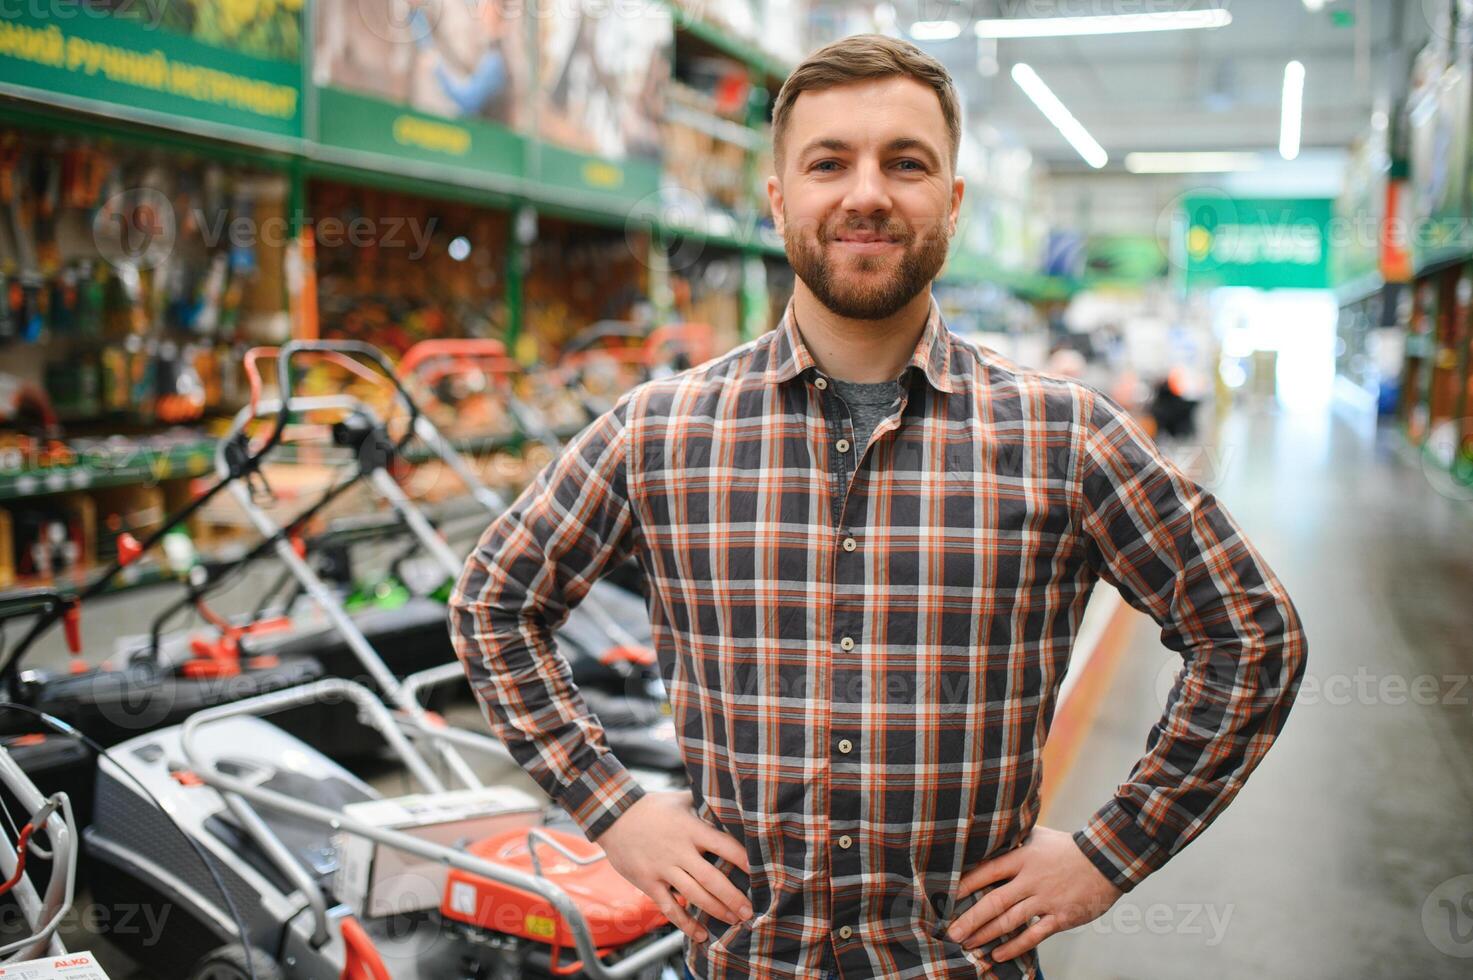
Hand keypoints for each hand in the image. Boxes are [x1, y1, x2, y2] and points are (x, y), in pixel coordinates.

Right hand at [597, 790, 752, 942]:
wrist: (613, 816)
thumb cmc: (651, 806)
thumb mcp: (679, 799)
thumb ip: (703, 804)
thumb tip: (729, 800)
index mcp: (691, 829)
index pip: (724, 845)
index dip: (744, 860)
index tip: (762, 872)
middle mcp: (679, 851)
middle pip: (712, 878)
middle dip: (734, 897)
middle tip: (750, 911)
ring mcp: (663, 869)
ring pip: (694, 895)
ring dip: (717, 911)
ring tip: (735, 921)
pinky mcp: (649, 883)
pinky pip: (670, 907)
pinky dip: (685, 924)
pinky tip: (701, 934)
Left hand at [947, 826, 1121, 962]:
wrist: (1106, 860)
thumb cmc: (1068, 847)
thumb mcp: (1038, 836)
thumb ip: (1015, 838)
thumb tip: (991, 832)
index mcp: (1023, 857)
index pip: (987, 871)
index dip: (965, 884)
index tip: (946, 897)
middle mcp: (1031, 879)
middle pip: (993, 901)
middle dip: (969, 919)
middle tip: (950, 933)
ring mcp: (1045, 900)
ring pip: (1009, 921)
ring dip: (986, 935)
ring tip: (968, 945)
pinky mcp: (1060, 917)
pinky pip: (1033, 935)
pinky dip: (1013, 947)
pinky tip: (997, 954)